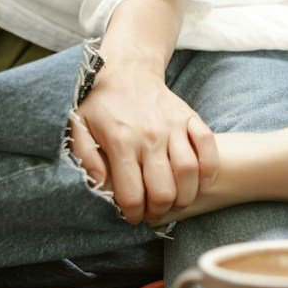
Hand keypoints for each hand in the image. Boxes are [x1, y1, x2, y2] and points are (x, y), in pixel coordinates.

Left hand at [68, 64, 217, 224]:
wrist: (126, 70)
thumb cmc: (100, 103)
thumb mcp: (79, 127)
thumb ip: (84, 157)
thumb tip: (98, 183)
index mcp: (121, 142)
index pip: (132, 194)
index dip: (134, 214)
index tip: (133, 217)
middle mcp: (150, 136)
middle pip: (163, 190)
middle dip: (159, 211)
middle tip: (154, 213)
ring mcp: (173, 126)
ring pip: (189, 173)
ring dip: (185, 196)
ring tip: (176, 202)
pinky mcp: (190, 118)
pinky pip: (208, 146)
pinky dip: (209, 169)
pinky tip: (201, 182)